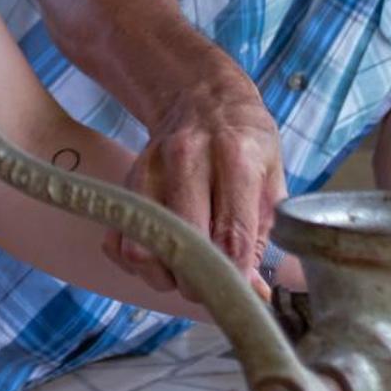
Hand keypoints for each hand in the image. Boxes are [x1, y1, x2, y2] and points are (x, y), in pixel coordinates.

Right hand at [103, 77, 284, 300]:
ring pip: (144, 252)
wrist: (201, 97)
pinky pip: (118, 242)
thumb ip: (266, 238)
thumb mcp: (272, 180)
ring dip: (165, 276)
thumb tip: (255, 294)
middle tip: (214, 281)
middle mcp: (187, 160)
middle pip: (184, 249)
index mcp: (235, 159)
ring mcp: (150, 170)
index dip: (236, 279)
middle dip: (200, 283)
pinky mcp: (126, 182)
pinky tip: (161, 252)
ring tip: (186, 268)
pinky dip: (137, 261)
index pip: (231, 238)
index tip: (241, 293)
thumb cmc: (245, 143)